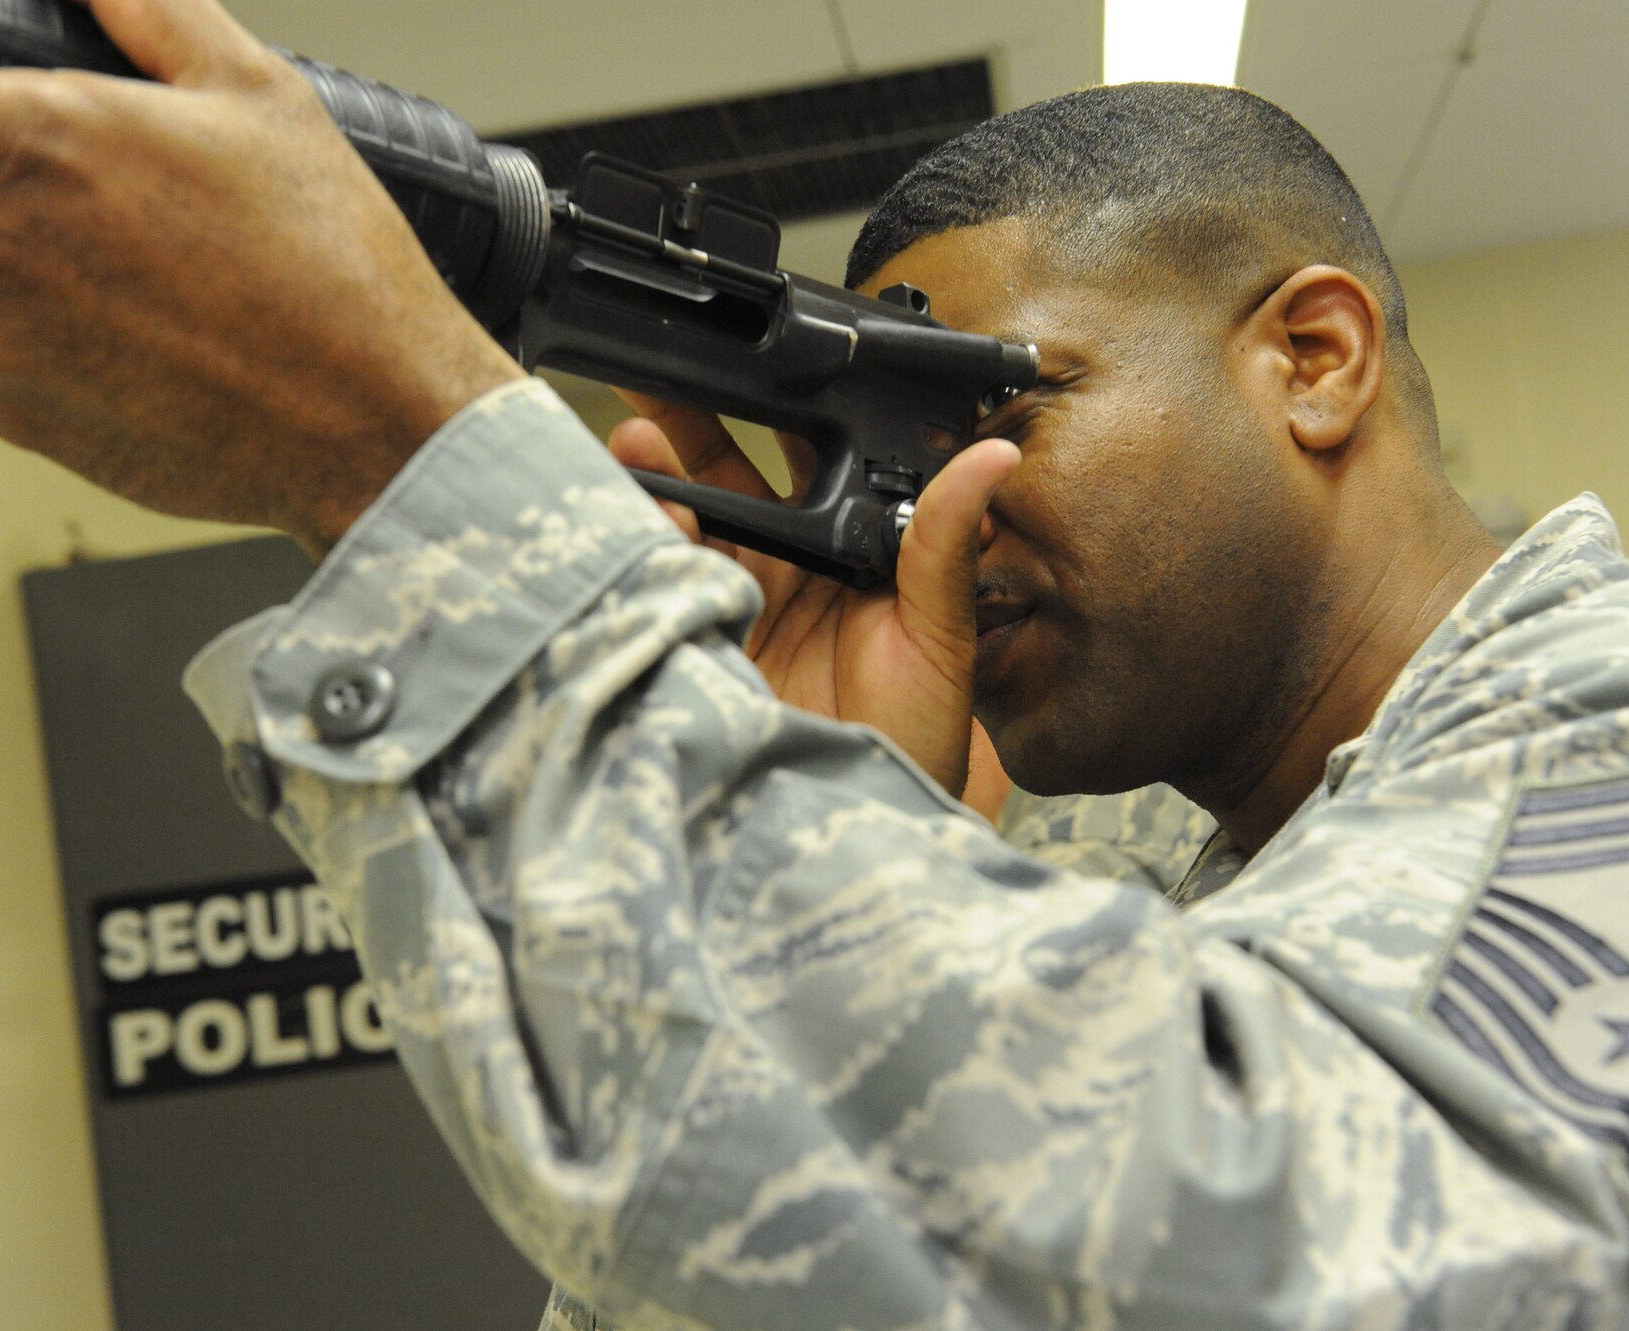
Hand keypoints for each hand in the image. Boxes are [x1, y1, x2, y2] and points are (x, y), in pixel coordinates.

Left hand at [0, 0, 522, 553]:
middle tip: (89, 209)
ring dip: (15, 262)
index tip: (28, 122)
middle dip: (13, 186)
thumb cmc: (336, 274)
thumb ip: (152, 12)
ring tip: (109, 267)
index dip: (7, 113)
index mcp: (27, 130)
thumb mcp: (260, 96)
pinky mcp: (5, 412)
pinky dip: (24, 333)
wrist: (379, 426)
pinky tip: (110, 328)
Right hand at [609, 392, 1018, 795]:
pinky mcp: (693, 641)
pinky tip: (634, 513)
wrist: (851, 837)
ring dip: (658, 473)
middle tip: (666, 378)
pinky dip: (643, 541)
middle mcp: (789, 570)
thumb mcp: (938, 636)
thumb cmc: (914, 745)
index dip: (783, 411)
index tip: (765, 365)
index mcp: (852, 553)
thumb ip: (946, 540)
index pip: (812, 462)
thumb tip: (994, 455)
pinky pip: (661, 577)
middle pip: (730, 475)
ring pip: (686, 517)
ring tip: (636, 438)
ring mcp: (734, 602)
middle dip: (693, 423)